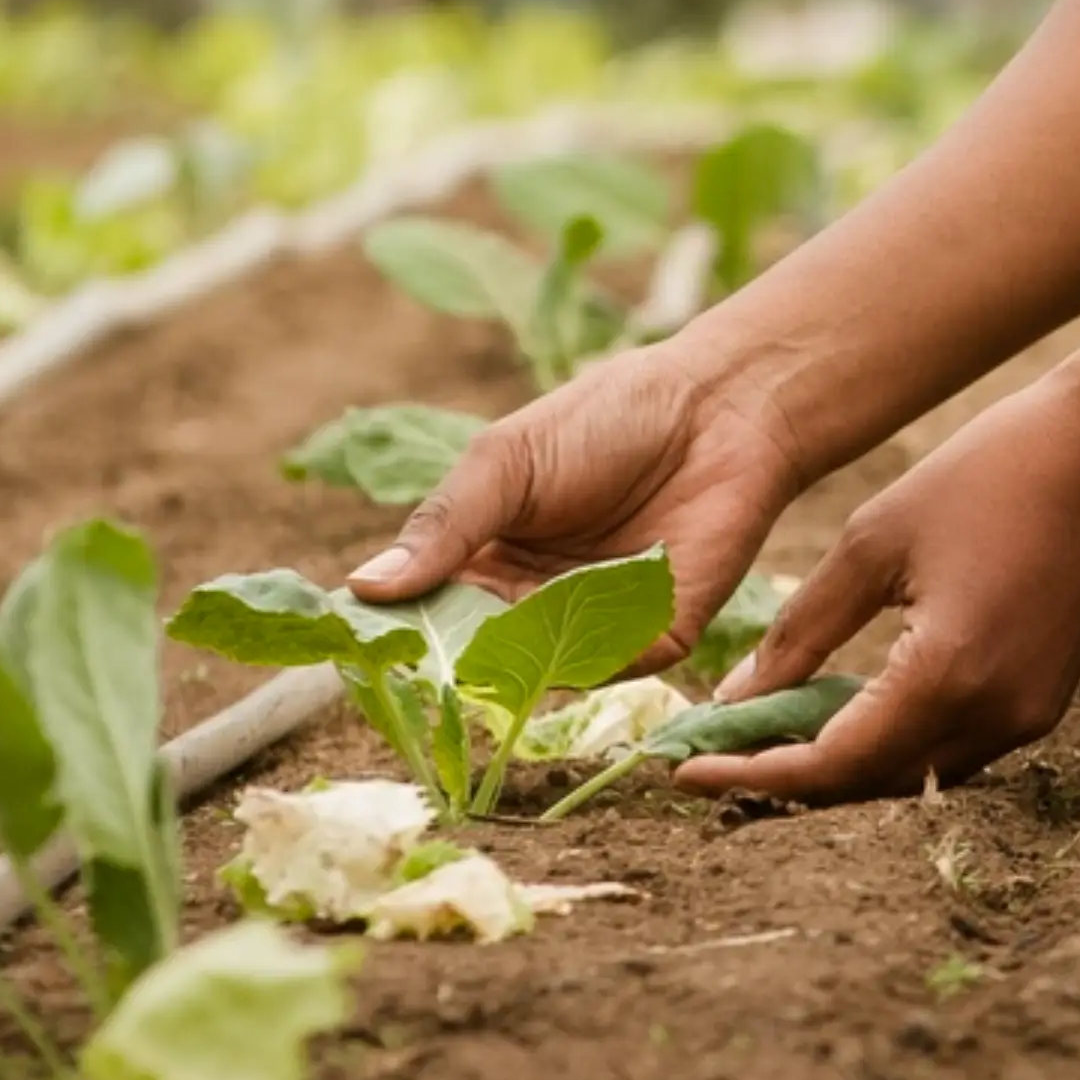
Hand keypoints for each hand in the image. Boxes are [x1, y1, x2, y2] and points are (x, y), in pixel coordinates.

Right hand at [347, 337, 817, 670]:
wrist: (717, 406)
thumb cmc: (605, 419)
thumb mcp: (505, 463)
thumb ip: (443, 525)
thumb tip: (363, 587)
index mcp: (489, 562)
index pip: (431, 614)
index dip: (402, 632)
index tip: (365, 643)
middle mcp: (537, 606)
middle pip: (480, 657)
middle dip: (458, 656)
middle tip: (434, 647)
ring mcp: (596, 628)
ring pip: (539, 672)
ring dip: (522, 652)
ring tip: (515, 605)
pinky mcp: (657, 639)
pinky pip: (611, 668)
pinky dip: (590, 647)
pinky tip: (579, 607)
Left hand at [679, 379, 1079, 805]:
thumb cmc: (994, 472)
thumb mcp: (877, 540)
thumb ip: (804, 627)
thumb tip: (736, 699)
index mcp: (945, 678)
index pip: (829, 766)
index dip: (751, 776)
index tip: (684, 771)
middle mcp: (993, 718)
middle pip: (870, 785)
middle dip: (788, 780)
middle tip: (714, 757)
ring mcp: (1029, 717)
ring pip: (914, 773)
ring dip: (842, 765)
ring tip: (767, 737)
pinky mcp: (1045, 699)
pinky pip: (953, 746)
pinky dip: (893, 739)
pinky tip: (847, 707)